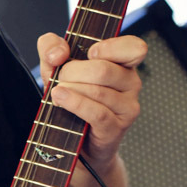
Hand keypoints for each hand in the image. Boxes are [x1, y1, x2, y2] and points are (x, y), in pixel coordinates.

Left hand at [37, 32, 146, 173]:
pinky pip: (97, 113)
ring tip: (57, 93)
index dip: (110, 47)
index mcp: (123, 63)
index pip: (135, 48)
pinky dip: (75, 104)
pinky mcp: (117, 127)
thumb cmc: (71, 97)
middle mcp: (131, 83)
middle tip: (60, 78)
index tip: (89, 53)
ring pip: (98, 92)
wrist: (75, 139)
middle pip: (104, 70)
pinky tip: (60, 100)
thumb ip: (51, 47)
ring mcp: (128, 107)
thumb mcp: (56, 67)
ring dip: (71, 90)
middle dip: (72, 72)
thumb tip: (58, 52)